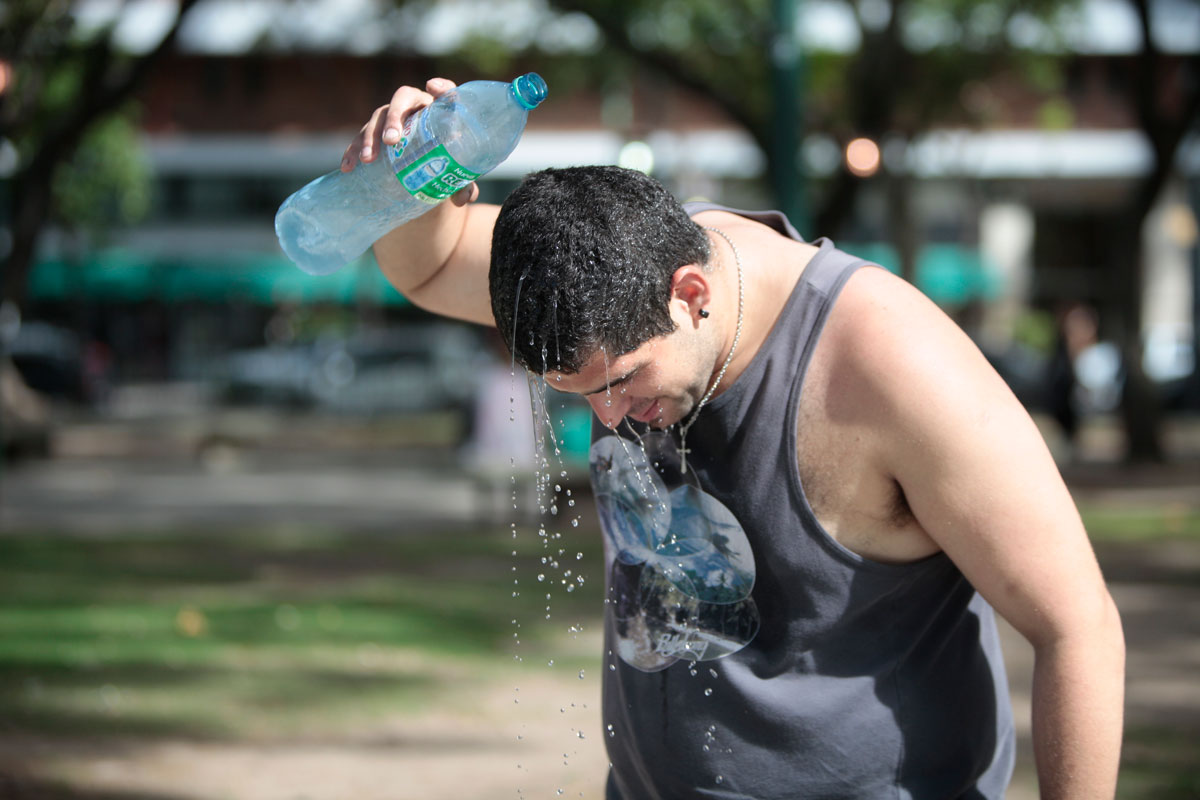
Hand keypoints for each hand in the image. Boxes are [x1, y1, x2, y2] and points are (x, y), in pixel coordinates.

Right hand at [340, 77, 480, 205]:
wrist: (430, 173)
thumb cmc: (449, 167)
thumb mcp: (458, 176)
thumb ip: (464, 186)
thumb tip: (461, 197)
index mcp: (441, 111)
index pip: (446, 91)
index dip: (441, 87)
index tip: (431, 88)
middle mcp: (416, 107)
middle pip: (402, 99)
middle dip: (394, 117)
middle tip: (391, 141)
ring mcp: (394, 118)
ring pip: (378, 117)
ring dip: (370, 136)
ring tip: (368, 159)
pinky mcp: (377, 133)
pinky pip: (362, 137)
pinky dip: (353, 150)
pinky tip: (348, 166)